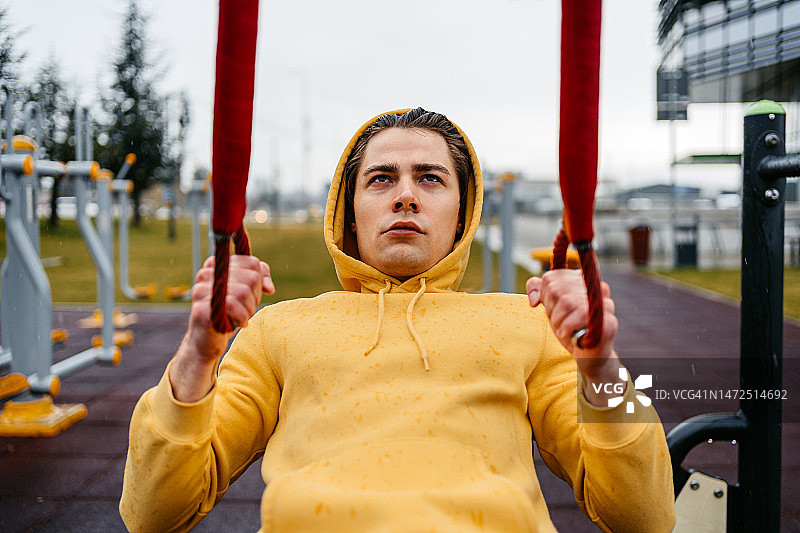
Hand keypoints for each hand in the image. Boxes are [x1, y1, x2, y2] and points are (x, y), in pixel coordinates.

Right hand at [170, 255, 273, 401]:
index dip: (259, 281)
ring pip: (243, 292)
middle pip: (251, 278)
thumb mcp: (245, 293)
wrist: (206, 341)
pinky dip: (242, 317)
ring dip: (249, 310)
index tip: (252, 294)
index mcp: (216, 265)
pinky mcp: (201, 309)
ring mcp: (201, 291)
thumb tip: (269, 288)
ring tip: (243, 317)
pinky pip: (231, 305)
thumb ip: (258, 279)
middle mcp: (206, 274)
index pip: (252, 263)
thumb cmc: (227, 314)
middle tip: (246, 309)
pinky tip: (240, 323)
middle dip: (255, 298)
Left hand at [526, 269, 623, 405]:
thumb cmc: (570, 328)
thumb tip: (534, 299)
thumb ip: (539, 291)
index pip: (550, 278)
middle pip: (555, 289)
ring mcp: (605, 303)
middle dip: (551, 310)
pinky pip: (580, 314)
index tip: (552, 310)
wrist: (588, 356)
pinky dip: (567, 328)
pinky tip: (569, 335)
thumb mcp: (551, 307)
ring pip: (566, 301)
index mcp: (582, 280)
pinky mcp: (608, 320)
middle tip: (558, 322)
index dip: (544, 297)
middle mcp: (596, 287)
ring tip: (564, 329)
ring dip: (558, 321)